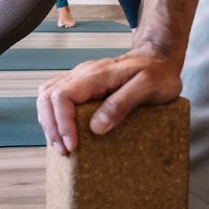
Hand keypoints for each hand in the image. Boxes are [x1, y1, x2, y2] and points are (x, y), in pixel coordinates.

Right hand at [35, 44, 183, 155]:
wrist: (160, 57)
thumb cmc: (158, 72)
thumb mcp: (148, 87)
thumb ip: (121, 104)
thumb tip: (96, 127)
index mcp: (95, 74)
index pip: (62, 96)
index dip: (62, 123)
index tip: (73, 145)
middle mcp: (82, 74)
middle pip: (47, 96)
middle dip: (51, 126)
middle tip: (64, 151)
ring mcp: (80, 78)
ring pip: (47, 96)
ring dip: (49, 123)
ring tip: (61, 146)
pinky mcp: (83, 86)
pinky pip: (57, 98)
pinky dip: (54, 117)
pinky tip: (64, 133)